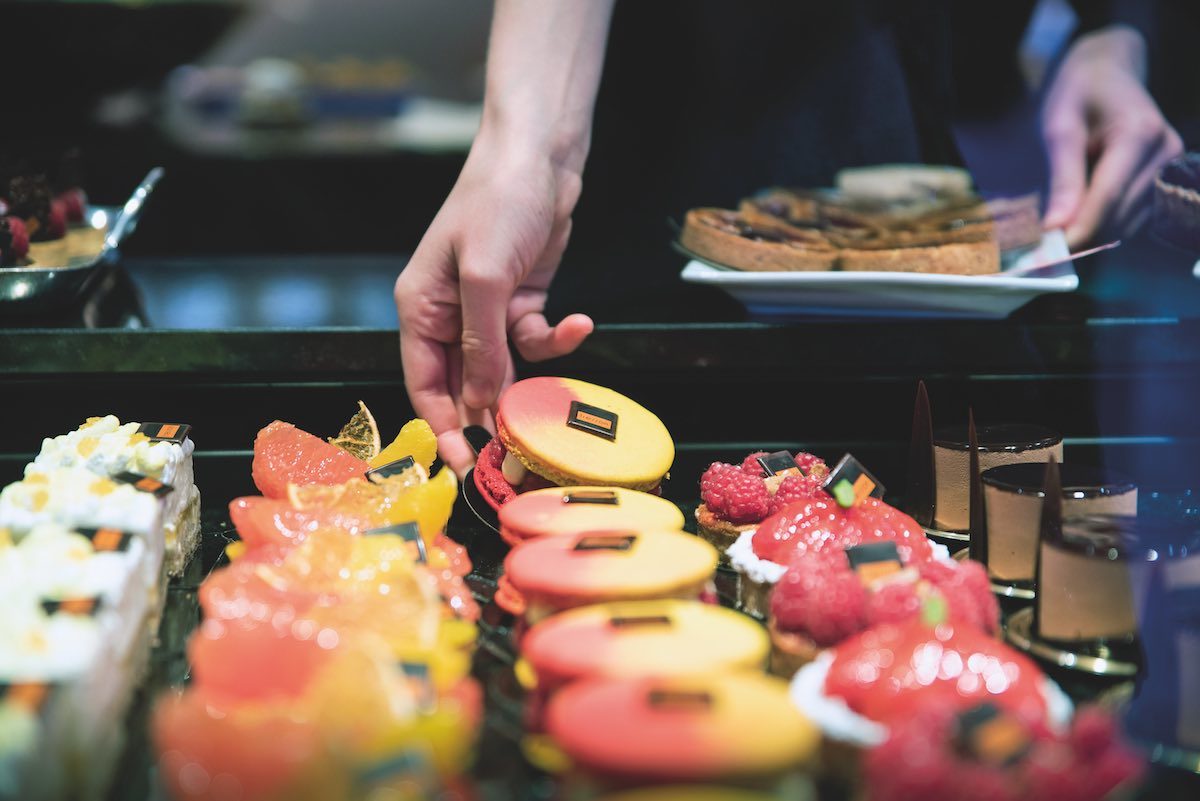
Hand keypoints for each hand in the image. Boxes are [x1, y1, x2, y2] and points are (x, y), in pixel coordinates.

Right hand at [394, 135, 593, 475]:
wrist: (540, 157)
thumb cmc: (495, 202)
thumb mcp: (484, 276)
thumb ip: (482, 344)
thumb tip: (483, 401)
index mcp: (421, 308)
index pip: (425, 383)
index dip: (443, 426)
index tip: (463, 464)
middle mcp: (449, 315)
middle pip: (465, 384)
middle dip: (490, 418)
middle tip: (514, 457)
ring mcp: (487, 310)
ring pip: (504, 368)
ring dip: (528, 383)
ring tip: (550, 405)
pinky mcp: (523, 302)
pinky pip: (535, 340)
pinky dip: (557, 338)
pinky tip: (578, 323)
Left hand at [1042, 25, 1182, 247]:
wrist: (1108, 73)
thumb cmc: (1078, 93)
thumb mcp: (1060, 128)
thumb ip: (1062, 178)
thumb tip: (1056, 227)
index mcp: (1140, 133)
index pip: (1109, 196)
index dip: (1079, 230)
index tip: (1048, 255)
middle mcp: (1165, 153)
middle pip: (1122, 215)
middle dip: (1082, 236)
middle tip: (1041, 252)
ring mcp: (1170, 168)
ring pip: (1130, 223)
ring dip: (1094, 234)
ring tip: (1054, 236)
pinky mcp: (1165, 180)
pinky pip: (1135, 217)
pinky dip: (1105, 225)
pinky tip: (1078, 221)